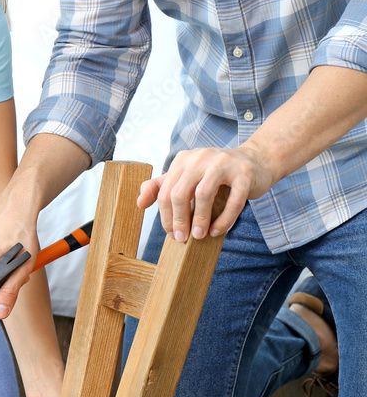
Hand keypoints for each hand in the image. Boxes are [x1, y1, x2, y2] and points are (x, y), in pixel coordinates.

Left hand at [137, 145, 273, 241]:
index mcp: (183, 160)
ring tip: (199, 236)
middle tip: (182, 238)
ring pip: (203, 194)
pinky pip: (232, 200)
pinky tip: (217, 231)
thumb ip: (161, 187)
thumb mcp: (186, 177)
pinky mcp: (245, 173)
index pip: (165, 192)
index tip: (171, 233)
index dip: (166, 216)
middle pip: (180, 193)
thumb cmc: (216, 175)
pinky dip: (224, 219)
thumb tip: (139, 203)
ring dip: (199, 219)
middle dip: (179, 220)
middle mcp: (201, 157)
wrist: (256, 162)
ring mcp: (224, 162)